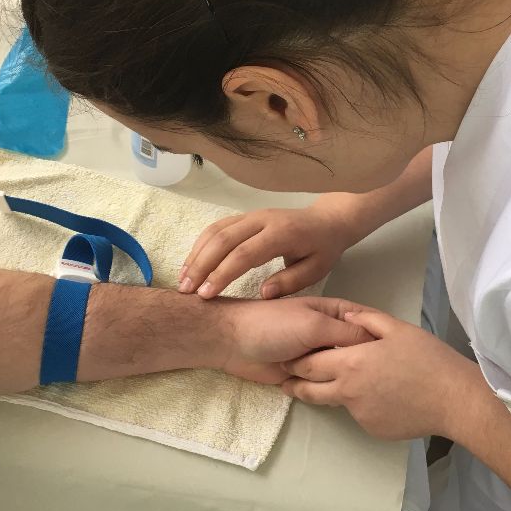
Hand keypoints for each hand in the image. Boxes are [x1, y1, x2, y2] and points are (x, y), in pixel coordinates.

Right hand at [179, 204, 359, 299]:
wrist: (327, 220)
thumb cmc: (322, 249)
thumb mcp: (316, 269)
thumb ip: (290, 282)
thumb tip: (262, 295)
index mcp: (281, 234)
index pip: (244, 254)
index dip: (222, 274)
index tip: (205, 295)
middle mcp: (263, 220)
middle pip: (223, 239)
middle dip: (201, 265)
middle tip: (186, 291)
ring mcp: (252, 215)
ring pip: (216, 231)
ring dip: (196, 255)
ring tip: (183, 281)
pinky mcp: (245, 217)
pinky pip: (217, 227)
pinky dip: (200, 245)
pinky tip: (192, 264)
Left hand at [216, 296, 372, 384]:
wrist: (231, 342)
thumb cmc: (273, 324)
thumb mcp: (315, 324)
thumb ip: (347, 333)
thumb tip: (378, 346)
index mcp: (336, 313)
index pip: (368, 327)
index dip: (382, 341)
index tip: (396, 359)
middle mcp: (330, 333)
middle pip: (358, 352)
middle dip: (366, 366)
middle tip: (377, 384)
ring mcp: (317, 356)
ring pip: (343, 372)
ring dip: (346, 381)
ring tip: (356, 393)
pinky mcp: (304, 375)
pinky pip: (324, 387)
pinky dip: (328, 393)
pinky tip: (335, 399)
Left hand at [282, 310, 479, 439]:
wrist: (454, 400)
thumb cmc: (428, 359)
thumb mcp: (398, 329)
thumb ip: (366, 319)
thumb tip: (344, 313)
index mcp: (351, 364)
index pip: (309, 365)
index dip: (295, 362)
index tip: (287, 359)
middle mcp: (348, 392)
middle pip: (311, 391)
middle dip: (296, 384)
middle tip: (288, 380)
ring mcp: (360, 415)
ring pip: (337, 403)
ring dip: (333, 393)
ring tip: (346, 383)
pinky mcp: (373, 430)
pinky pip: (360, 414)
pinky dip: (363, 404)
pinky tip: (383, 395)